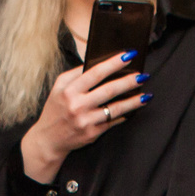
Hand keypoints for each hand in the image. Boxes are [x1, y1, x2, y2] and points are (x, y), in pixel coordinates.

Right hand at [19, 52, 149, 182]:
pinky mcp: (92, 133)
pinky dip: (123, 115)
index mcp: (69, 90)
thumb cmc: (55, 109)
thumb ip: (75, 74)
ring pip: (115, 108)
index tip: (129, 55)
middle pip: (109, 90)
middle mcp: (77, 105)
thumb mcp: (58, 88)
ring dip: (133, 101)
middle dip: (128, 82)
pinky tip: (132, 110)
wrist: (48, 140)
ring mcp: (85, 121)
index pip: (95, 73)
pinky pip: (112, 121)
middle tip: (142, 75)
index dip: (114, 63)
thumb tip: (96, 62)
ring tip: (146, 95)